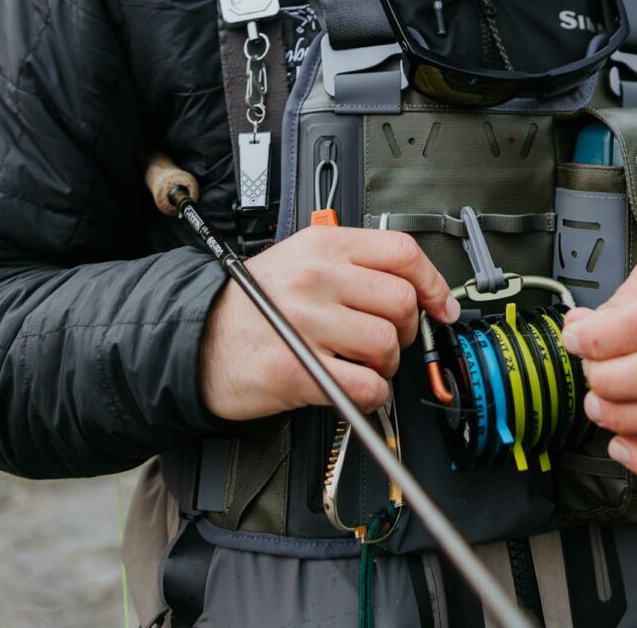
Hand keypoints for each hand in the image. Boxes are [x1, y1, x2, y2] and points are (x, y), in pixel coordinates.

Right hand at [200, 226, 458, 420]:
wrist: (193, 337)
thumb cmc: (253, 301)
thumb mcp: (301, 258)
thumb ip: (354, 264)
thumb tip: (416, 287)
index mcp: (324, 244)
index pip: (402, 252)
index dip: (433, 283)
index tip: (442, 307)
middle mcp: (317, 277)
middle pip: (401, 301)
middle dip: (407, 329)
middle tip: (390, 339)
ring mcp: (306, 322)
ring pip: (387, 344)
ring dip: (387, 363)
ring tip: (365, 364)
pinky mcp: (296, 369)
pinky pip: (364, 384)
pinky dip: (372, 393)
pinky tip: (356, 387)